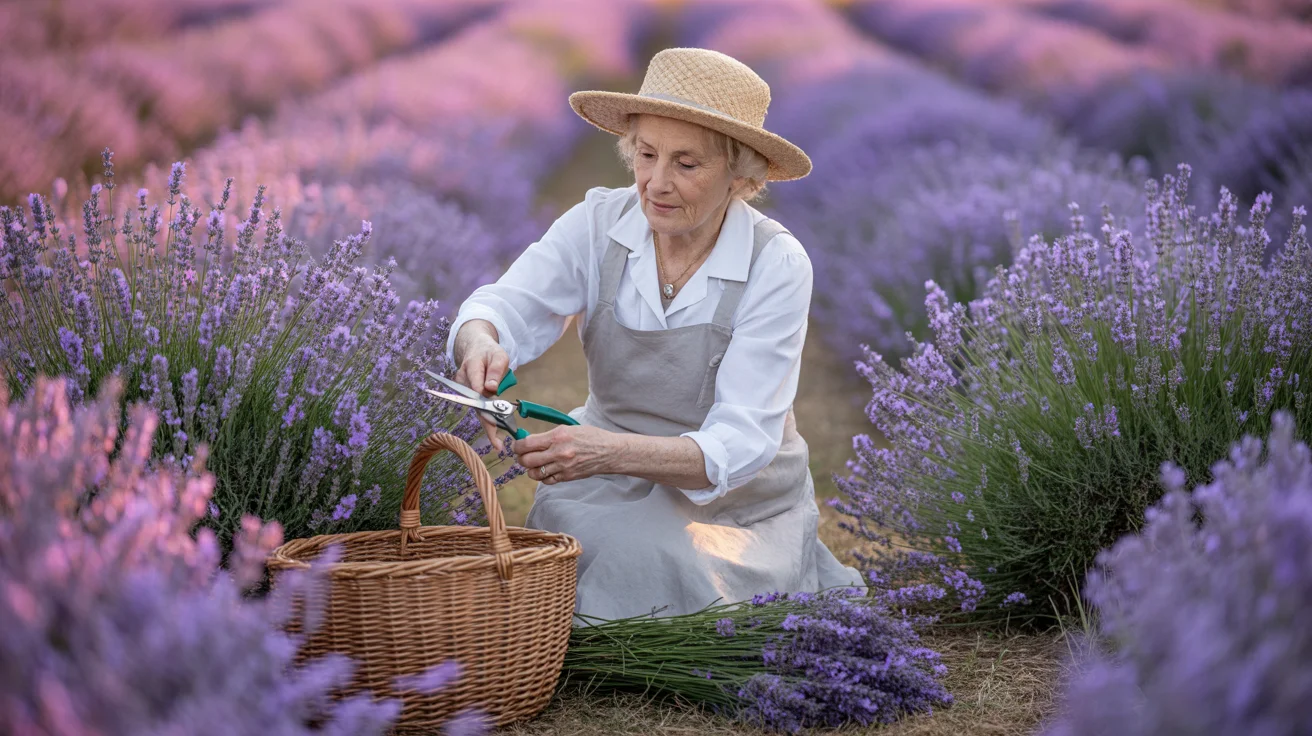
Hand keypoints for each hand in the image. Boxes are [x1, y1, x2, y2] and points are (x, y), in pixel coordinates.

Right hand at [452, 320, 510, 451]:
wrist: (476, 348)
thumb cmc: (490, 352)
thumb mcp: (499, 356)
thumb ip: (495, 371)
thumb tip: (490, 388)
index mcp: (471, 368)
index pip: (477, 389)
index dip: (486, 406)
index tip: (494, 421)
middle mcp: (463, 381)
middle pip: (475, 405)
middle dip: (487, 425)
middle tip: (497, 444)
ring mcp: (462, 389)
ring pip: (477, 409)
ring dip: (489, 424)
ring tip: (498, 442)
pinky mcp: (465, 395)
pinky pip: (478, 408)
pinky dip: (487, 418)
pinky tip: (495, 432)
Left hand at [513, 425, 616, 484]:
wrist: (609, 452)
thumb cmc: (590, 437)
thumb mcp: (569, 429)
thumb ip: (549, 435)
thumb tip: (529, 440)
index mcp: (558, 436)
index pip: (527, 443)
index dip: (517, 445)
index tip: (516, 445)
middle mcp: (559, 452)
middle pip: (527, 460)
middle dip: (521, 458)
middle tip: (522, 455)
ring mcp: (563, 467)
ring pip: (534, 473)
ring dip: (530, 469)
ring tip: (534, 463)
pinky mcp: (567, 477)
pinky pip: (546, 480)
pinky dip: (542, 476)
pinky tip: (545, 470)